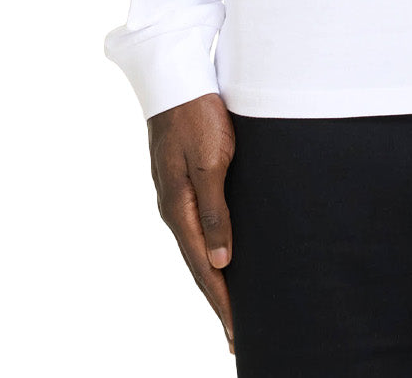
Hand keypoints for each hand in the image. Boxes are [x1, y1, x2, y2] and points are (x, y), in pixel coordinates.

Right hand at [148, 92, 236, 354]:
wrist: (176, 76)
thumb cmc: (197, 115)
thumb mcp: (211, 161)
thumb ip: (214, 210)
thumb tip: (219, 261)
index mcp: (178, 207)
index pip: (202, 267)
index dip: (221, 301)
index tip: (237, 332)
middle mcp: (173, 206)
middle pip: (198, 264)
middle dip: (217, 300)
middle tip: (237, 334)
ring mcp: (175, 194)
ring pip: (197, 246)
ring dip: (214, 278)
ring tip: (231, 304)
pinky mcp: (182, 180)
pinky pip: (197, 226)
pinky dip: (210, 249)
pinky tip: (222, 256)